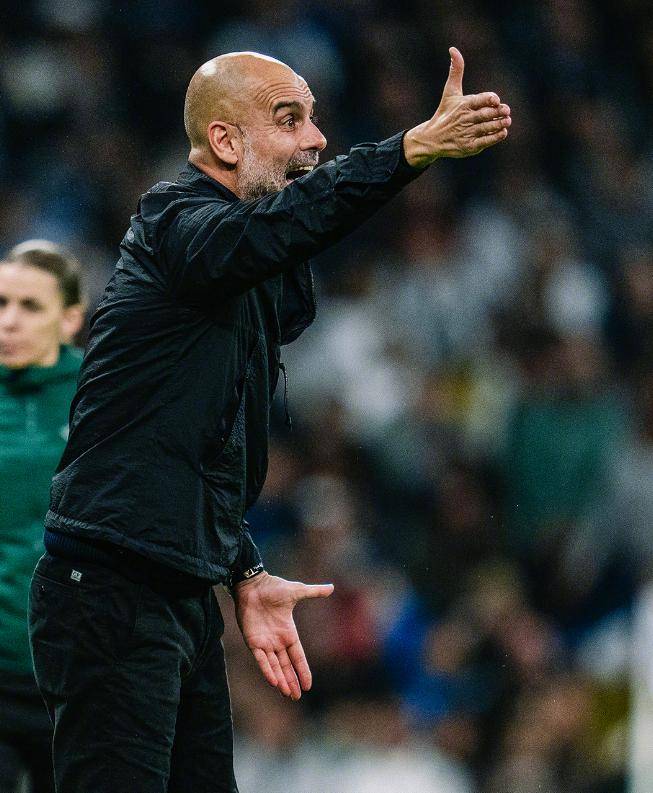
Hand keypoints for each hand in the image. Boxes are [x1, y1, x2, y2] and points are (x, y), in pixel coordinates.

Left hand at [233, 571, 333, 699]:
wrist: (253, 584)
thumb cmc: (274, 587)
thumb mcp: (297, 591)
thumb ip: (314, 592)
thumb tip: (332, 587)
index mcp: (288, 632)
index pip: (298, 656)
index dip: (303, 670)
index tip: (309, 685)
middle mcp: (277, 641)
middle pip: (286, 666)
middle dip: (292, 681)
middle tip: (296, 697)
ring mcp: (264, 642)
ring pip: (274, 666)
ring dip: (281, 680)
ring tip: (287, 694)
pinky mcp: (252, 641)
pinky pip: (261, 660)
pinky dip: (268, 670)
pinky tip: (274, 682)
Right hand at [403, 47, 510, 166]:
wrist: (432, 139)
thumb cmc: (445, 113)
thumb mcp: (450, 92)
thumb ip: (456, 71)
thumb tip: (453, 49)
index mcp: (462, 105)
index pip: (481, 100)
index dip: (491, 99)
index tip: (496, 100)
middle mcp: (464, 119)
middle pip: (487, 114)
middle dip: (499, 112)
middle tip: (506, 110)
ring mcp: (466, 134)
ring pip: (488, 127)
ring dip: (500, 123)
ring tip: (507, 120)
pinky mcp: (468, 147)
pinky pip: (486, 141)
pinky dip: (496, 136)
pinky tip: (502, 132)